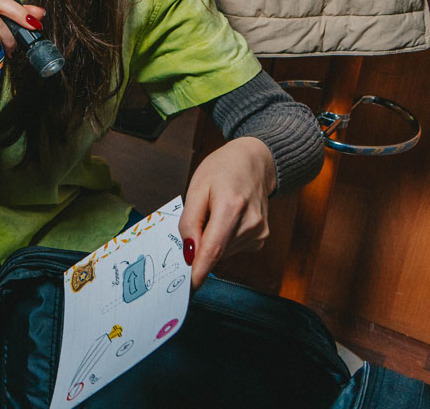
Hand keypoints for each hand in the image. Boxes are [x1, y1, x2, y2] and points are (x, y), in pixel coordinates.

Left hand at [179, 136, 276, 288]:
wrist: (255, 162)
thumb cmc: (223, 170)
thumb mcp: (197, 188)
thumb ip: (189, 221)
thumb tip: (188, 251)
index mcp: (232, 207)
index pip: (213, 249)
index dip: (199, 271)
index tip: (188, 288)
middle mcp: (250, 224)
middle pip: (215, 252)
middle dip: (199, 248)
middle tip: (195, 223)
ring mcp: (259, 233)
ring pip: (222, 253)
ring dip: (211, 242)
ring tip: (214, 213)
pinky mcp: (261, 239)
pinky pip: (232, 249)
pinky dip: (222, 240)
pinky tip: (225, 220)